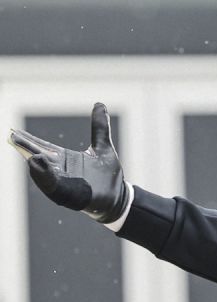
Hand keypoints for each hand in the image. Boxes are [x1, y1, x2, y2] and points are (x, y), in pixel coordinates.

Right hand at [8, 103, 128, 222]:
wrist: (118, 197)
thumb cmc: (107, 175)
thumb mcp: (103, 147)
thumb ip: (99, 128)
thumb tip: (100, 104)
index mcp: (65, 159)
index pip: (43, 148)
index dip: (30, 141)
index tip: (14, 132)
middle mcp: (61, 171)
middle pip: (40, 159)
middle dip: (27, 150)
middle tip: (12, 138)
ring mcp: (66, 184)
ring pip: (46, 174)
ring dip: (37, 165)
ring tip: (29, 155)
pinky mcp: (73, 196)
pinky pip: (58, 188)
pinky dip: (50, 179)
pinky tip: (44, 170)